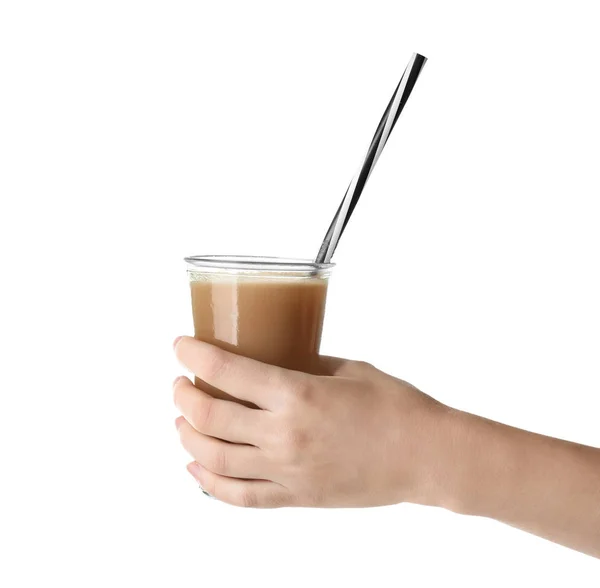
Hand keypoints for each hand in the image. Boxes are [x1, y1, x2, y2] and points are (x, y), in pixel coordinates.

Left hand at [173, 336, 450, 507]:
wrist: (426, 456)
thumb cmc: (395, 406)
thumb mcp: (347, 369)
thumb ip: (304, 364)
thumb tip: (275, 360)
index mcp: (299, 395)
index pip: (228, 372)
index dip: (195, 355)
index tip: (180, 345)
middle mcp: (285, 435)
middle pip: (211, 416)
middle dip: (185, 396)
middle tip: (180, 383)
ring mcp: (288, 471)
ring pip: (215, 459)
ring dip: (189, 437)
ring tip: (182, 421)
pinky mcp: (296, 497)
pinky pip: (240, 496)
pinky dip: (209, 484)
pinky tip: (197, 468)